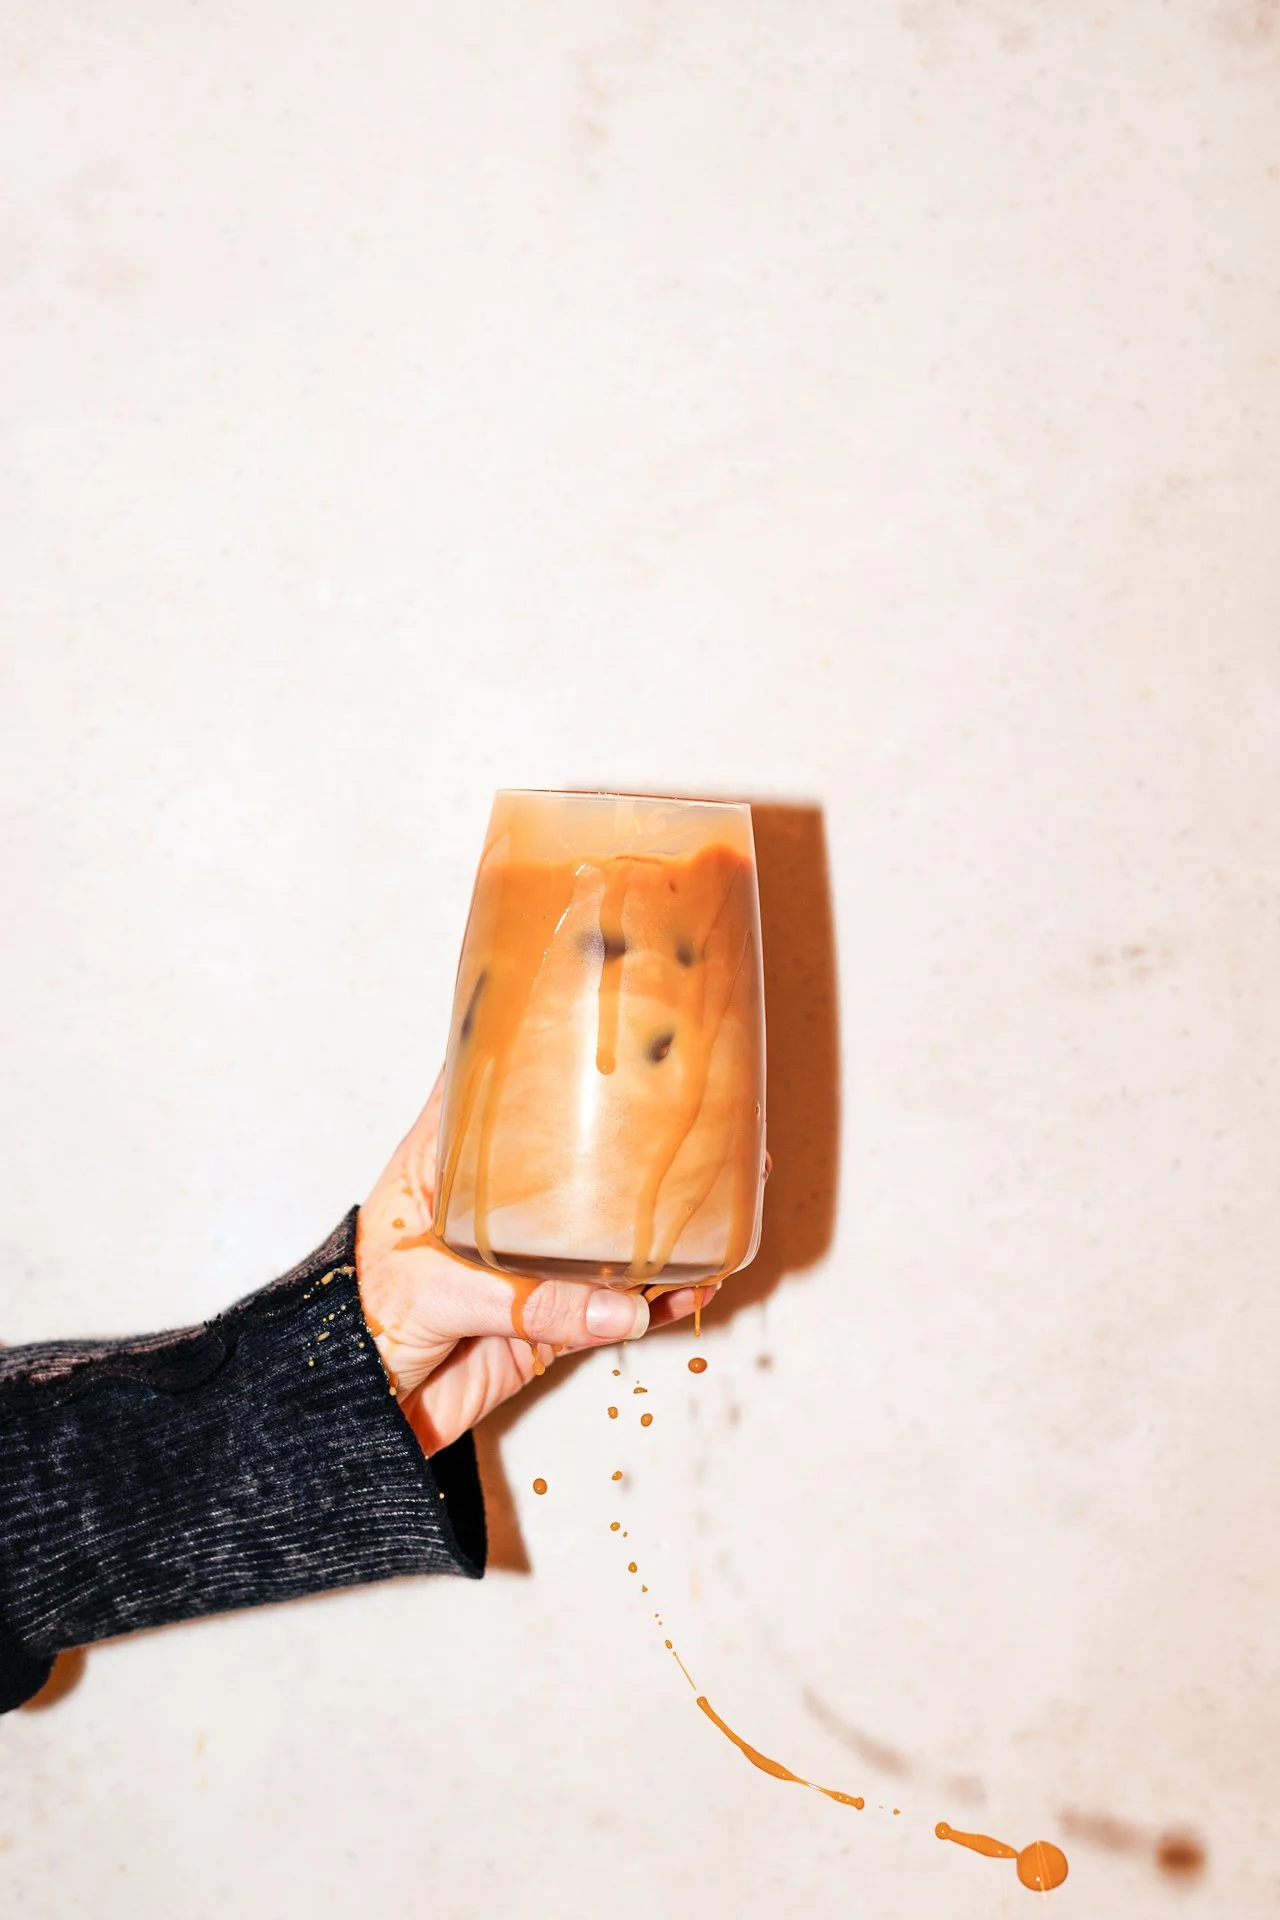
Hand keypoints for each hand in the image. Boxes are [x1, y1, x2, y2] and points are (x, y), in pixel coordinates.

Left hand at [355, 1072, 765, 1456]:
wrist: (352, 1416)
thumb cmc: (355, 1326)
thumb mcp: (434, 1291)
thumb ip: (525, 1299)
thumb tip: (621, 1307)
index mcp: (444, 1166)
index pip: (480, 1082)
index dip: (522, 1038)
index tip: (578, 1004)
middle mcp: (491, 1206)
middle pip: (565, 1153)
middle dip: (626, 1133)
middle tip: (693, 1108)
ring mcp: (522, 1264)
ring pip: (602, 1232)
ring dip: (658, 1221)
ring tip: (720, 1198)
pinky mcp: (542, 1323)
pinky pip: (610, 1309)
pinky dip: (655, 1304)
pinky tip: (694, 1289)